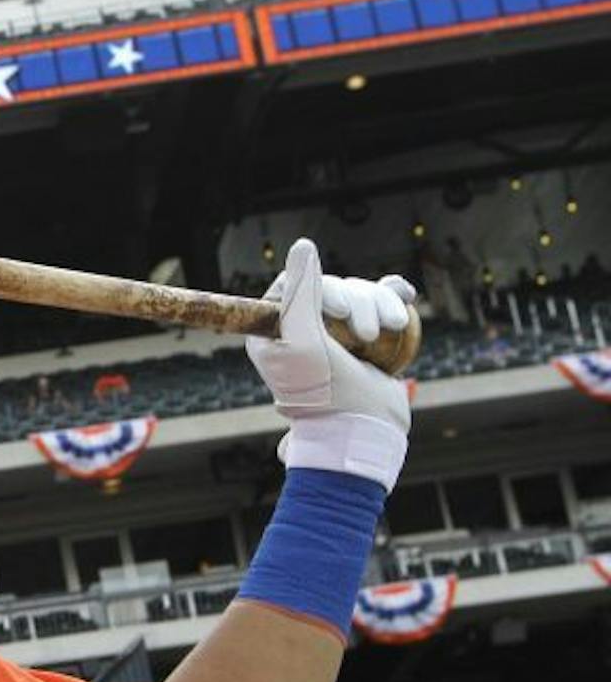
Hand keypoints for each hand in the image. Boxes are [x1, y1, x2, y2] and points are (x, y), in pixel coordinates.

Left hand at [247, 238, 413, 490]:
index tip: (340, 314)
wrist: (364, 436)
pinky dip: (394, 299)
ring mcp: (337, 335)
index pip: (296, 283)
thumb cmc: (326, 393)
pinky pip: (381, 303)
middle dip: (359, 305)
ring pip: (363, 293)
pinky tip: (405, 299)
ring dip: (380, 307)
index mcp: (274, 331)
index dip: (323, 290)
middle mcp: (302, 330)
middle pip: (335, 287)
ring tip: (387, 334)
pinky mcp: (367, 341)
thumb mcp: (306, 341)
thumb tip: (302, 245)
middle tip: (366, 336)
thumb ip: (301, 294)